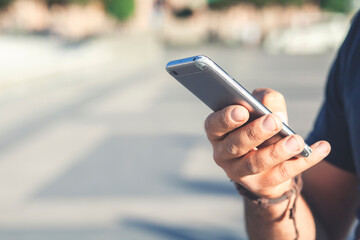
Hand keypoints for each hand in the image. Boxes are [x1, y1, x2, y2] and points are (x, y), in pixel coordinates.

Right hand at [204, 88, 330, 197]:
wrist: (267, 162)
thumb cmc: (259, 127)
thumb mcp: (260, 108)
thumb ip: (265, 100)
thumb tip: (274, 111)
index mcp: (218, 132)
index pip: (214, 125)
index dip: (226, 119)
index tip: (242, 111)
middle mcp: (223, 154)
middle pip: (235, 145)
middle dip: (254, 133)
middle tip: (274, 121)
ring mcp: (240, 172)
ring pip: (255, 163)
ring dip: (277, 151)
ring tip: (297, 141)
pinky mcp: (261, 185)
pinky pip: (282, 174)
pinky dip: (303, 161)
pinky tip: (321, 148)